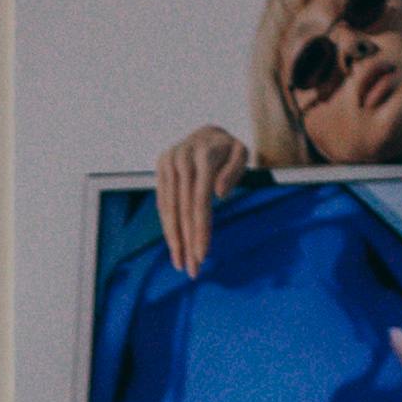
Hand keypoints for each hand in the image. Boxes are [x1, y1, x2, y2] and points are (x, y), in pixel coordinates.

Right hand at [154, 122, 252, 274]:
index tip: (202, 254)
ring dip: (173, 239)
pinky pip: (162, 202)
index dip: (200, 229)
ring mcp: (168, 162)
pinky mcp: (160, 168)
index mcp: (203, 155)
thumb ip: (235, 170)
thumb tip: (219, 193)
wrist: (208, 132)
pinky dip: (167, 225)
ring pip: (168, 208)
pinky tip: (174, 244)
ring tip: (180, 263)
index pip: (199, 200)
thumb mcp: (241, 153)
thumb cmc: (229, 149)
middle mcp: (181, 158)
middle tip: (191, 269)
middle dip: (186, 241)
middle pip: (182, 209)